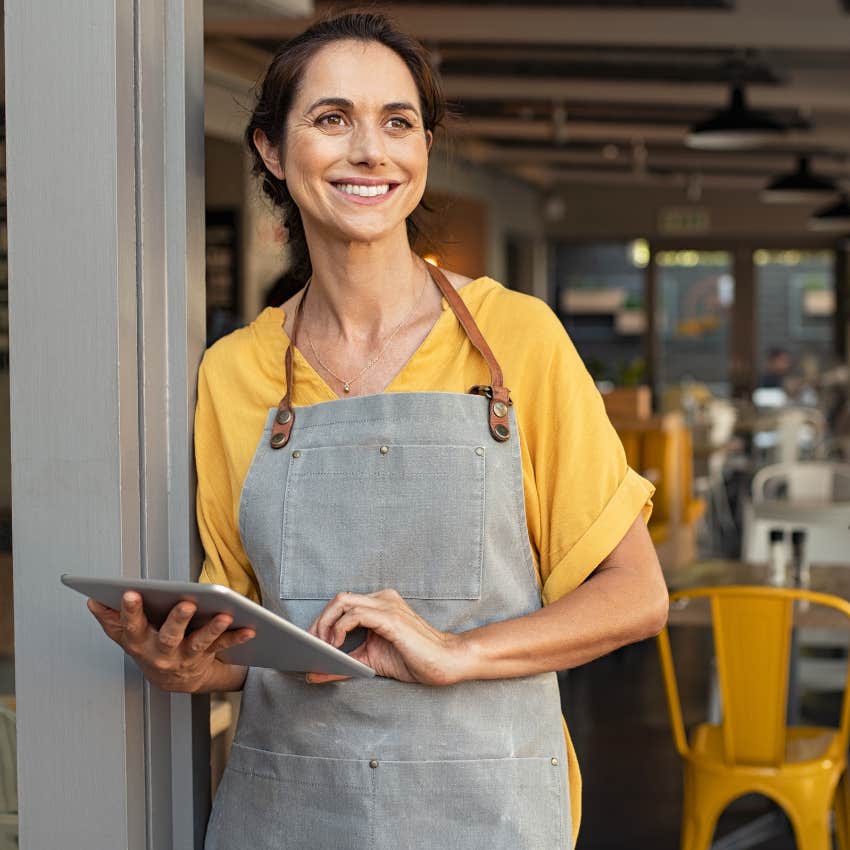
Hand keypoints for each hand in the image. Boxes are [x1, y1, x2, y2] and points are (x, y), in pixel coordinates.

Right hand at [87, 592, 254, 692]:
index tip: (131, 592)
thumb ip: (112, 619)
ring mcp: (185, 657)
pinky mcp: (207, 658)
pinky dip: (237, 637)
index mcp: (140, 642)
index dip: (130, 611)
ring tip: (226, 615)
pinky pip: (223, 647)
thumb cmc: (150, 647)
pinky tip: (250, 628)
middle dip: (177, 620)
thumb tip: (93, 600)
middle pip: (169, 636)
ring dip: (213, 629)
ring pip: (199, 643)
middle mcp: (162, 653)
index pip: (132, 626)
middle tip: (186, 603)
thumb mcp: (128, 636)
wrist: (174, 681)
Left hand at [306, 589, 467, 686]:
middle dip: (319, 621)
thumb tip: (313, 673)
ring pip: (343, 602)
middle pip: (338, 599)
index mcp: (379, 604)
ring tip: (322, 647)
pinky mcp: (390, 618)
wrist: (445, 662)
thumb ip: (343, 664)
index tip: (309, 642)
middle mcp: (382, 599)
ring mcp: (387, 606)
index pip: (342, 603)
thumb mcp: (370, 662)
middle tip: (311, 645)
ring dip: (326, 624)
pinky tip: (337, 645)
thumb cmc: (413, 659)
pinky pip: (356, 615)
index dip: (322, 620)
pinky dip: (340, 629)